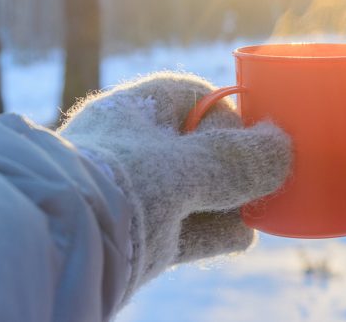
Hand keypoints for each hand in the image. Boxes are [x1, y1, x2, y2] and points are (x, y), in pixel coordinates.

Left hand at [59, 72, 291, 300]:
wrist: (61, 249)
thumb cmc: (118, 185)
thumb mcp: (185, 166)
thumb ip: (239, 160)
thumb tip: (284, 150)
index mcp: (134, 112)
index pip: (192, 96)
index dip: (228, 111)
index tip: (256, 133)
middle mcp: (135, 150)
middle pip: (201, 148)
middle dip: (237, 163)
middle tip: (269, 173)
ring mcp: (139, 195)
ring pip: (199, 190)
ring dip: (233, 199)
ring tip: (263, 205)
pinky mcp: (143, 235)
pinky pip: (190, 228)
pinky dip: (218, 231)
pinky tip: (243, 235)